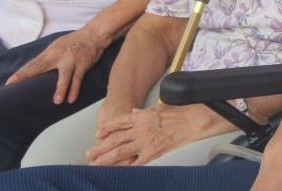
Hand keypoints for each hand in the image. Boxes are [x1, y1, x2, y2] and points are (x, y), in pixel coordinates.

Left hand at [5, 27, 107, 103]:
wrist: (94, 34)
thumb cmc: (74, 41)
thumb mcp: (58, 45)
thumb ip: (49, 57)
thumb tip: (37, 70)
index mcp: (51, 51)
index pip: (33, 63)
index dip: (21, 73)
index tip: (9, 83)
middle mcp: (59, 55)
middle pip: (41, 66)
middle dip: (28, 76)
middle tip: (17, 88)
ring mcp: (72, 60)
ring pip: (64, 76)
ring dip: (61, 89)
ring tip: (56, 101)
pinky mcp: (83, 64)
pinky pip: (78, 79)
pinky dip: (75, 89)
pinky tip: (71, 99)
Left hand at [87, 103, 218, 166]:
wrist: (193, 120)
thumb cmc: (178, 112)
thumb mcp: (159, 107)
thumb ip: (143, 111)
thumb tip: (132, 110)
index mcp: (142, 117)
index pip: (119, 122)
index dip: (107, 128)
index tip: (97, 134)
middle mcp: (140, 129)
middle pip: (116, 139)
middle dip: (101, 147)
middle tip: (89, 154)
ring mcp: (146, 141)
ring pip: (121, 151)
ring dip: (107, 159)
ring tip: (95, 165)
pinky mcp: (153, 152)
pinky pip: (136, 162)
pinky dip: (126, 169)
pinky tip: (118, 173)